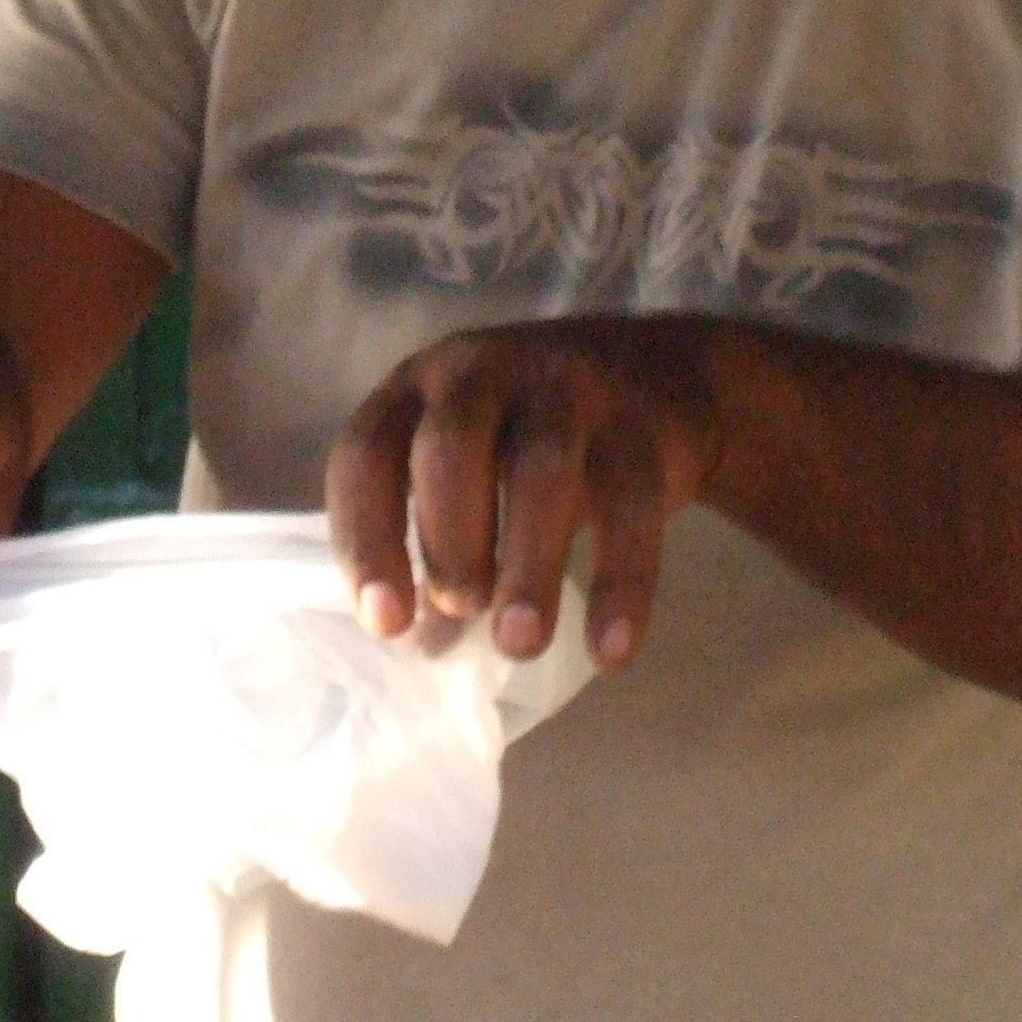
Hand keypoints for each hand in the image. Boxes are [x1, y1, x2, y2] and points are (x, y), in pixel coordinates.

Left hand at [324, 318, 723, 671]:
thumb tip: (421, 645)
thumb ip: (439, 543)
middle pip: (451, 447)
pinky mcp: (642, 425)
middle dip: (448, 538)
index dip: (366, 539)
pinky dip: (621, 583)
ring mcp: (566, 390)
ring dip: (527, 564)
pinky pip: (632, 505)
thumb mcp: (470, 465)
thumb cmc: (525, 437)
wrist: (655, 371)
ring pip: (545, 468)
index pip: (367, 454)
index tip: (386, 622)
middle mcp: (483, 374)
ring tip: (520, 643)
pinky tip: (609, 650)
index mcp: (416, 389)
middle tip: (461, 609)